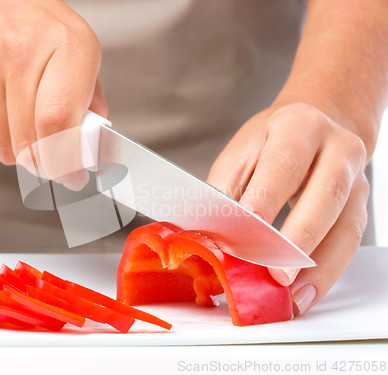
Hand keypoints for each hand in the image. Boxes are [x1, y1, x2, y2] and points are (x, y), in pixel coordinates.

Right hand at [0, 0, 107, 187]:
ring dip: (21, 150)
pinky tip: (4, 113)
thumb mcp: (79, 49)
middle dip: (47, 163)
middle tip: (53, 160)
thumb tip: (93, 144)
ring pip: (6, 147)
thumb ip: (91, 98)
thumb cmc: (37, 25)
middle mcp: (19, 53)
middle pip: (31, 142)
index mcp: (66, 46)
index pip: (59, 121)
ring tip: (27, 123)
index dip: (67, 160)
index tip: (73, 176)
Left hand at [207, 102, 369, 315]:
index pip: (283, 164)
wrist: (318, 123)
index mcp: (298, 127)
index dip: (266, 199)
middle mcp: (336, 149)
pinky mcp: (361, 205)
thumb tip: (209, 236)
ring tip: (292, 297)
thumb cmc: (270, 143)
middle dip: (298, 239)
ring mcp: (356, 178)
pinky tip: (306, 292)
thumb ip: (225, 192)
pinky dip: (327, 272)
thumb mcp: (241, 155)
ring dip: (318, 267)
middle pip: (324, 196)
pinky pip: (349, 242)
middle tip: (275, 274)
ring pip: (345, 226)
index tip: (246, 232)